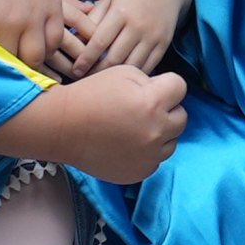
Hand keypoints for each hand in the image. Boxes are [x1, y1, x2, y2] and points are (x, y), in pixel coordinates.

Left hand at [0, 0, 67, 71]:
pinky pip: (54, 42)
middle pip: (10, 63)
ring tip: (16, 56)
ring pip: (36, 59)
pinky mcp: (53, 8)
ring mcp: (35, 16)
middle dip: (2, 65)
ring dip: (26, 62)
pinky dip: (46, 48)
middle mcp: (11, 22)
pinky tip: (33, 44)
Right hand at [33, 66, 190, 183]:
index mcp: (152, 103)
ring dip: (160, 133)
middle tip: (142, 109)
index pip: (180, 87)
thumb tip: (165, 92)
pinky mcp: (140, 172)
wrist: (62, 128)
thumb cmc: (90, 95)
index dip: (166, 85)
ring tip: (134, 127)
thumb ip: (151, 81)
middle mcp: (156, 131)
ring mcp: (150, 156)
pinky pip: (156, 159)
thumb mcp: (123, 73)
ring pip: (172, 141)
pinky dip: (147, 152)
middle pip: (181, 117)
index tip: (152, 88)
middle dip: (166, 110)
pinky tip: (127, 143)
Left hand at [61, 0, 183, 77]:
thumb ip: (94, 18)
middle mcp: (138, 26)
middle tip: (86, 79)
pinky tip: (124, 75)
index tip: (76, 69)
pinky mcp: (164, 43)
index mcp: (121, 12)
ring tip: (102, 79)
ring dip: (115, 75)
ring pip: (131, 65)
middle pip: (114, 58)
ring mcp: (153, 36)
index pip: (99, 42)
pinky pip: (148, 65)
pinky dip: (134, 73)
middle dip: (98, 71)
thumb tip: (76, 39)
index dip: (86, 59)